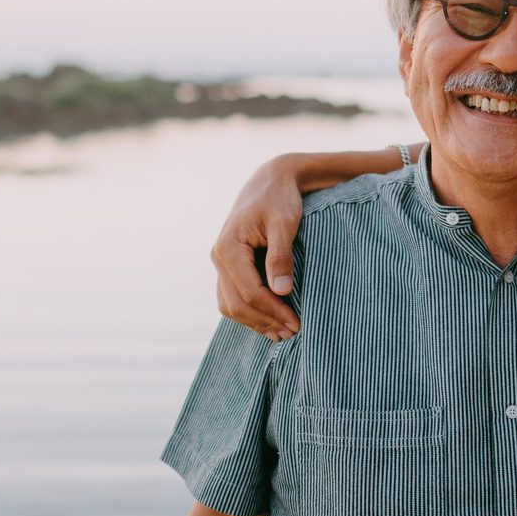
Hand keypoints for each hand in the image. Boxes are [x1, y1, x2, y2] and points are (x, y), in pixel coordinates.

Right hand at [212, 157, 305, 338]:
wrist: (271, 182)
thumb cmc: (280, 200)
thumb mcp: (284, 224)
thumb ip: (280, 257)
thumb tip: (281, 292)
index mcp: (228, 247)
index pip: (249, 291)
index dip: (273, 311)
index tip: (297, 323)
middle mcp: (219, 257)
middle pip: (237, 303)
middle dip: (265, 321)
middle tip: (293, 333)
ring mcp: (221, 263)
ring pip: (230, 305)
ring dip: (255, 322)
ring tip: (282, 334)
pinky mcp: (228, 266)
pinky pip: (232, 297)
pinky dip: (248, 312)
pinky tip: (269, 321)